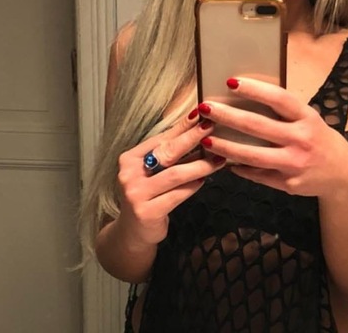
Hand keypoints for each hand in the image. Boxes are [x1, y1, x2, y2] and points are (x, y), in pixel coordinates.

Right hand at [116, 109, 224, 246]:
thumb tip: (196, 130)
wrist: (133, 232)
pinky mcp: (147, 212)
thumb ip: (168, 155)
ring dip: (200, 165)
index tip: (200, 114)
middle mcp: (129, 174)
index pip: (159, 139)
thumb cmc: (148, 195)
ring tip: (218, 159)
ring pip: (175, 175)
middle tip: (211, 128)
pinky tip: (205, 179)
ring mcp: (136, 193)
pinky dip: (193, 186)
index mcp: (129, 159)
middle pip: (166, 153)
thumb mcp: (152, 172)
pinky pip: (177, 195)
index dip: (181, 127)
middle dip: (191, 139)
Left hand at [198, 77, 347, 197]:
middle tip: (205, 108)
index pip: (278, 98)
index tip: (230, 82)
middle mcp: (301, 139)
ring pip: (252, 156)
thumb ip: (284, 112)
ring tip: (206, 140)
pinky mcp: (287, 184)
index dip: (254, 89)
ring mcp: (294, 164)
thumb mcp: (308, 119)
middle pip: (258, 126)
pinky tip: (224, 161)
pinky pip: (257, 175)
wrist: (342, 175)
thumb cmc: (318, 138)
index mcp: (307, 117)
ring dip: (226, 148)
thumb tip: (244, 98)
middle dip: (227, 116)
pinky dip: (239, 168)